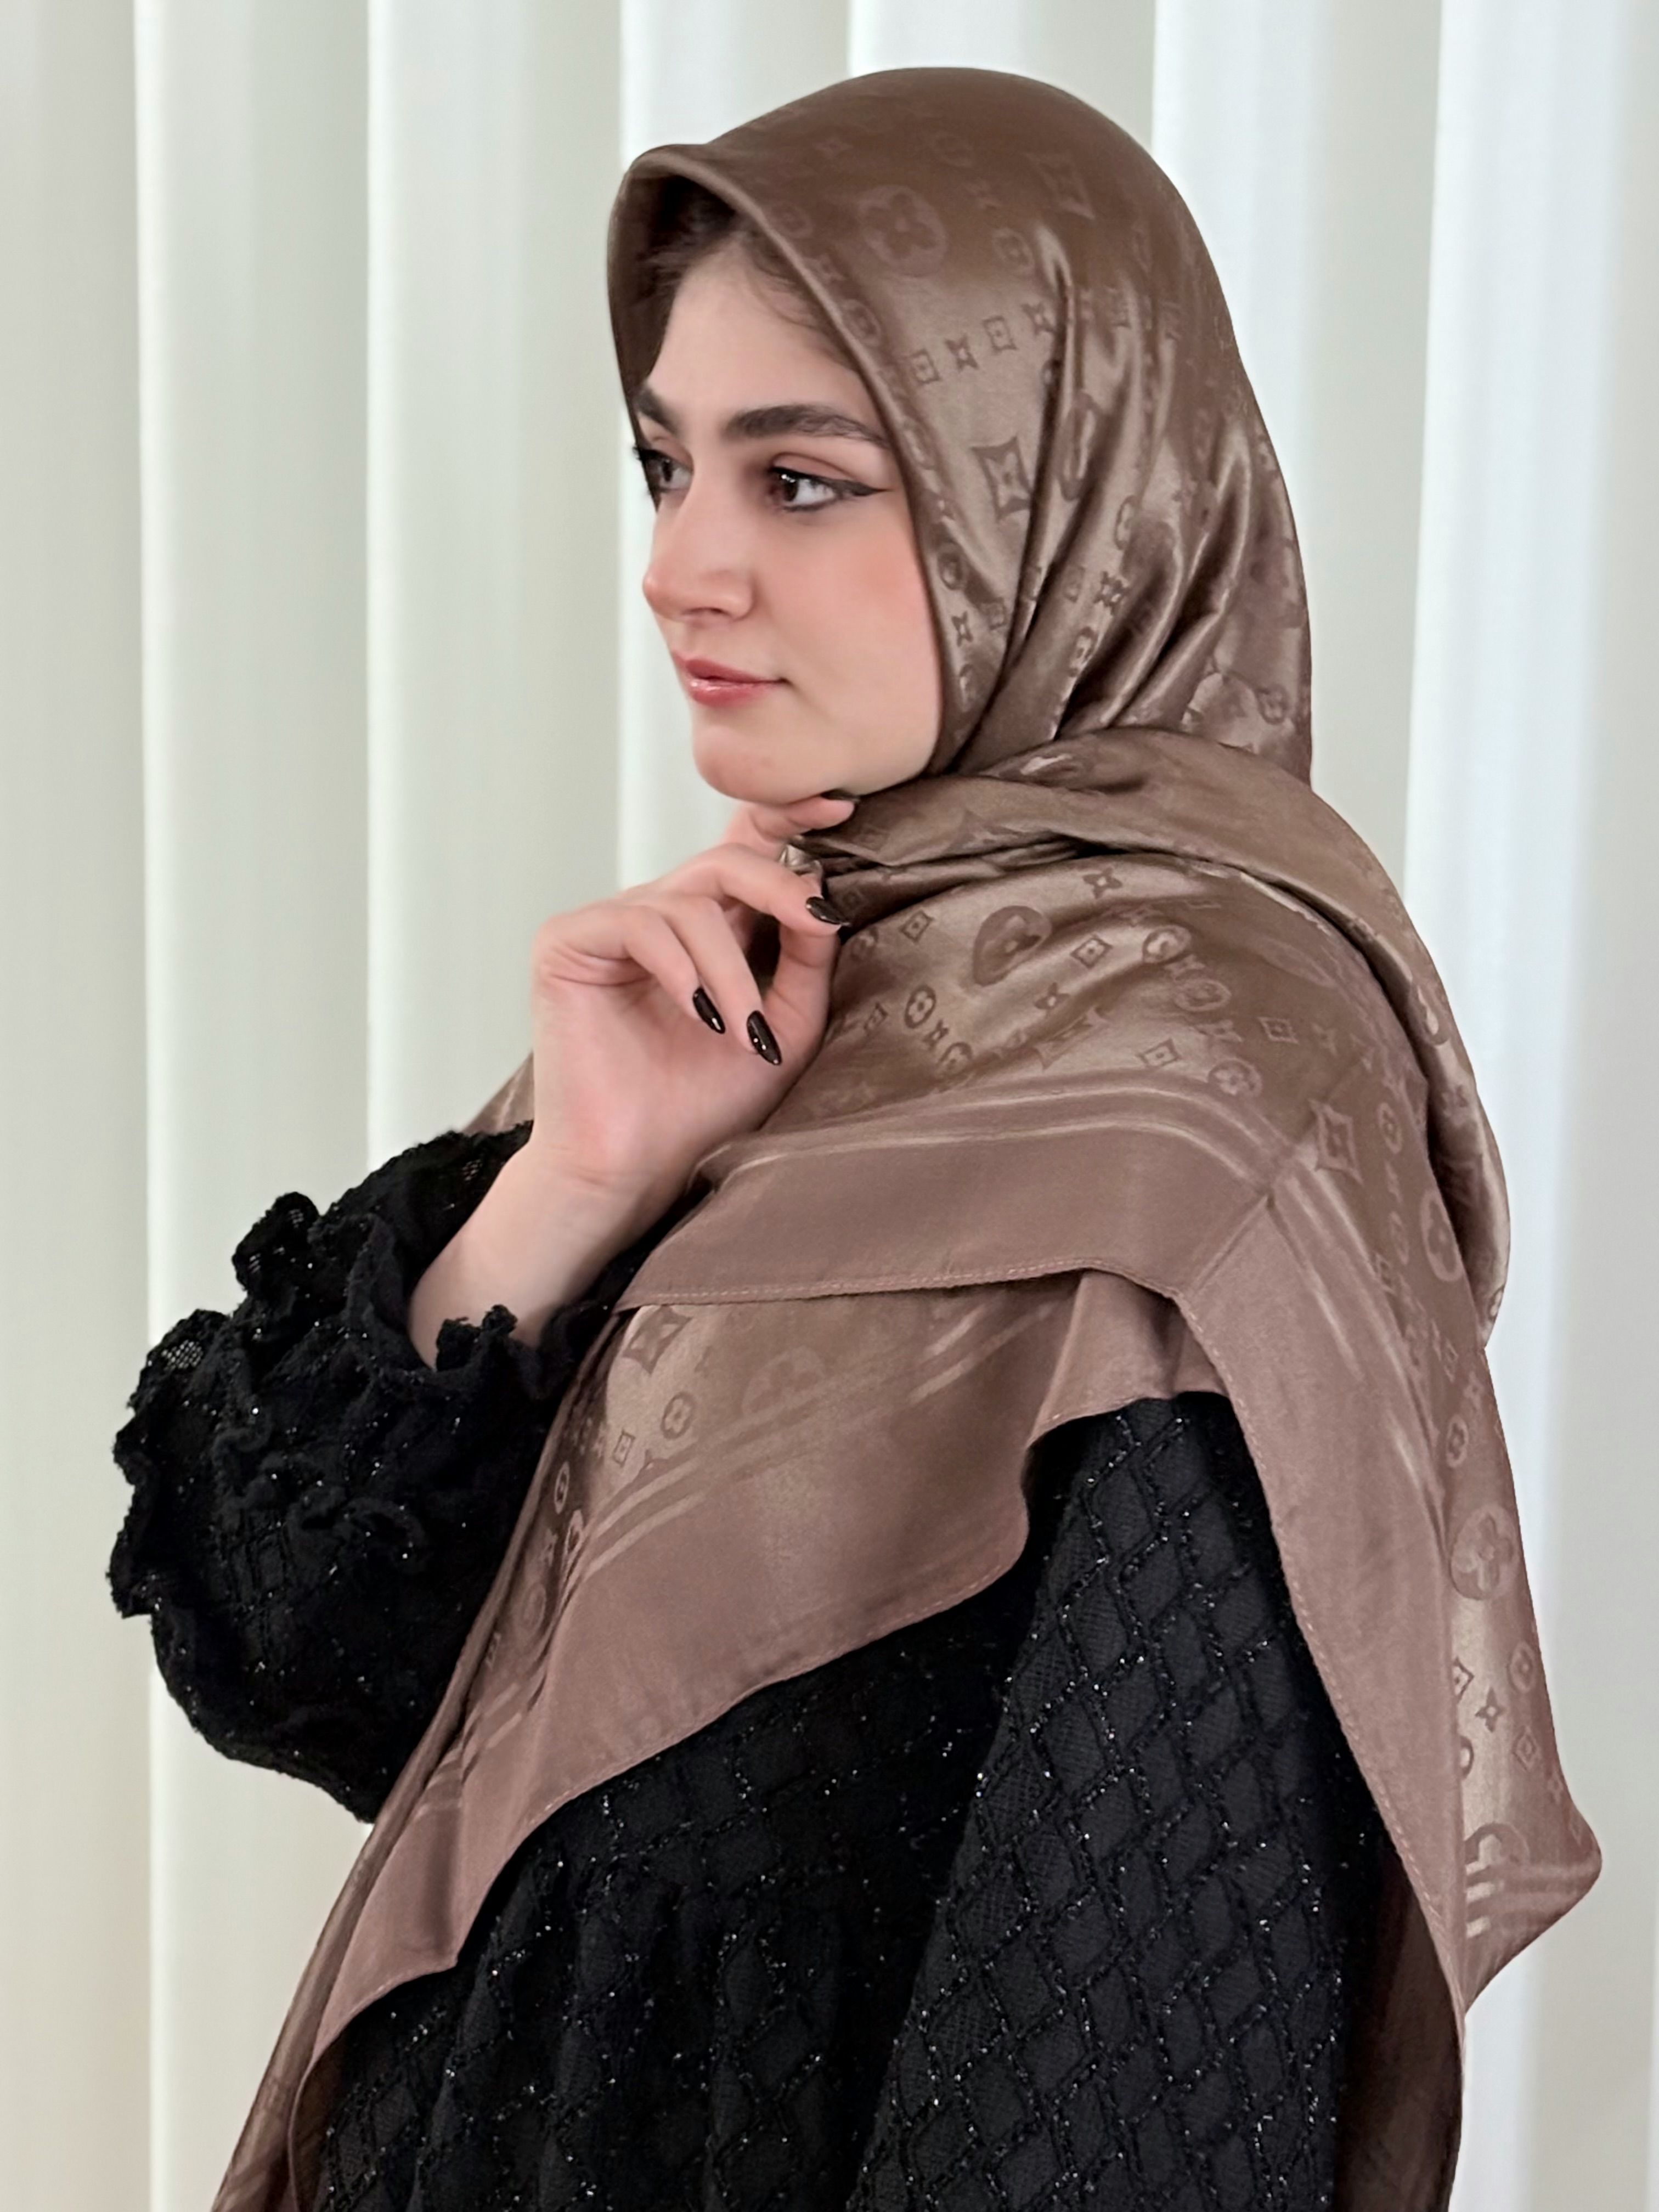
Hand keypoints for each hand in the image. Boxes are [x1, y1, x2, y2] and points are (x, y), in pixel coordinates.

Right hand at [407, 794, 856, 1362]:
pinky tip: (700, 1016)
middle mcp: (659, 913)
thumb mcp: (784, 1027)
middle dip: (781, 885)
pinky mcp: (569, 942)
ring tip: (745, 1033)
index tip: (842, 804)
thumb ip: (805, 960)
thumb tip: (824, 895)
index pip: (745, 845)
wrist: (635, 1165)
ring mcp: (612, 924)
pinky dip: (682, 969)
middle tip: (821, 920)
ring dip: (733, 969)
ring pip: (691, 901)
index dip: (787, 814)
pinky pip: (640, 923)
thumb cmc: (703, 1105)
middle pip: (727, 860)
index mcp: (708, 926)